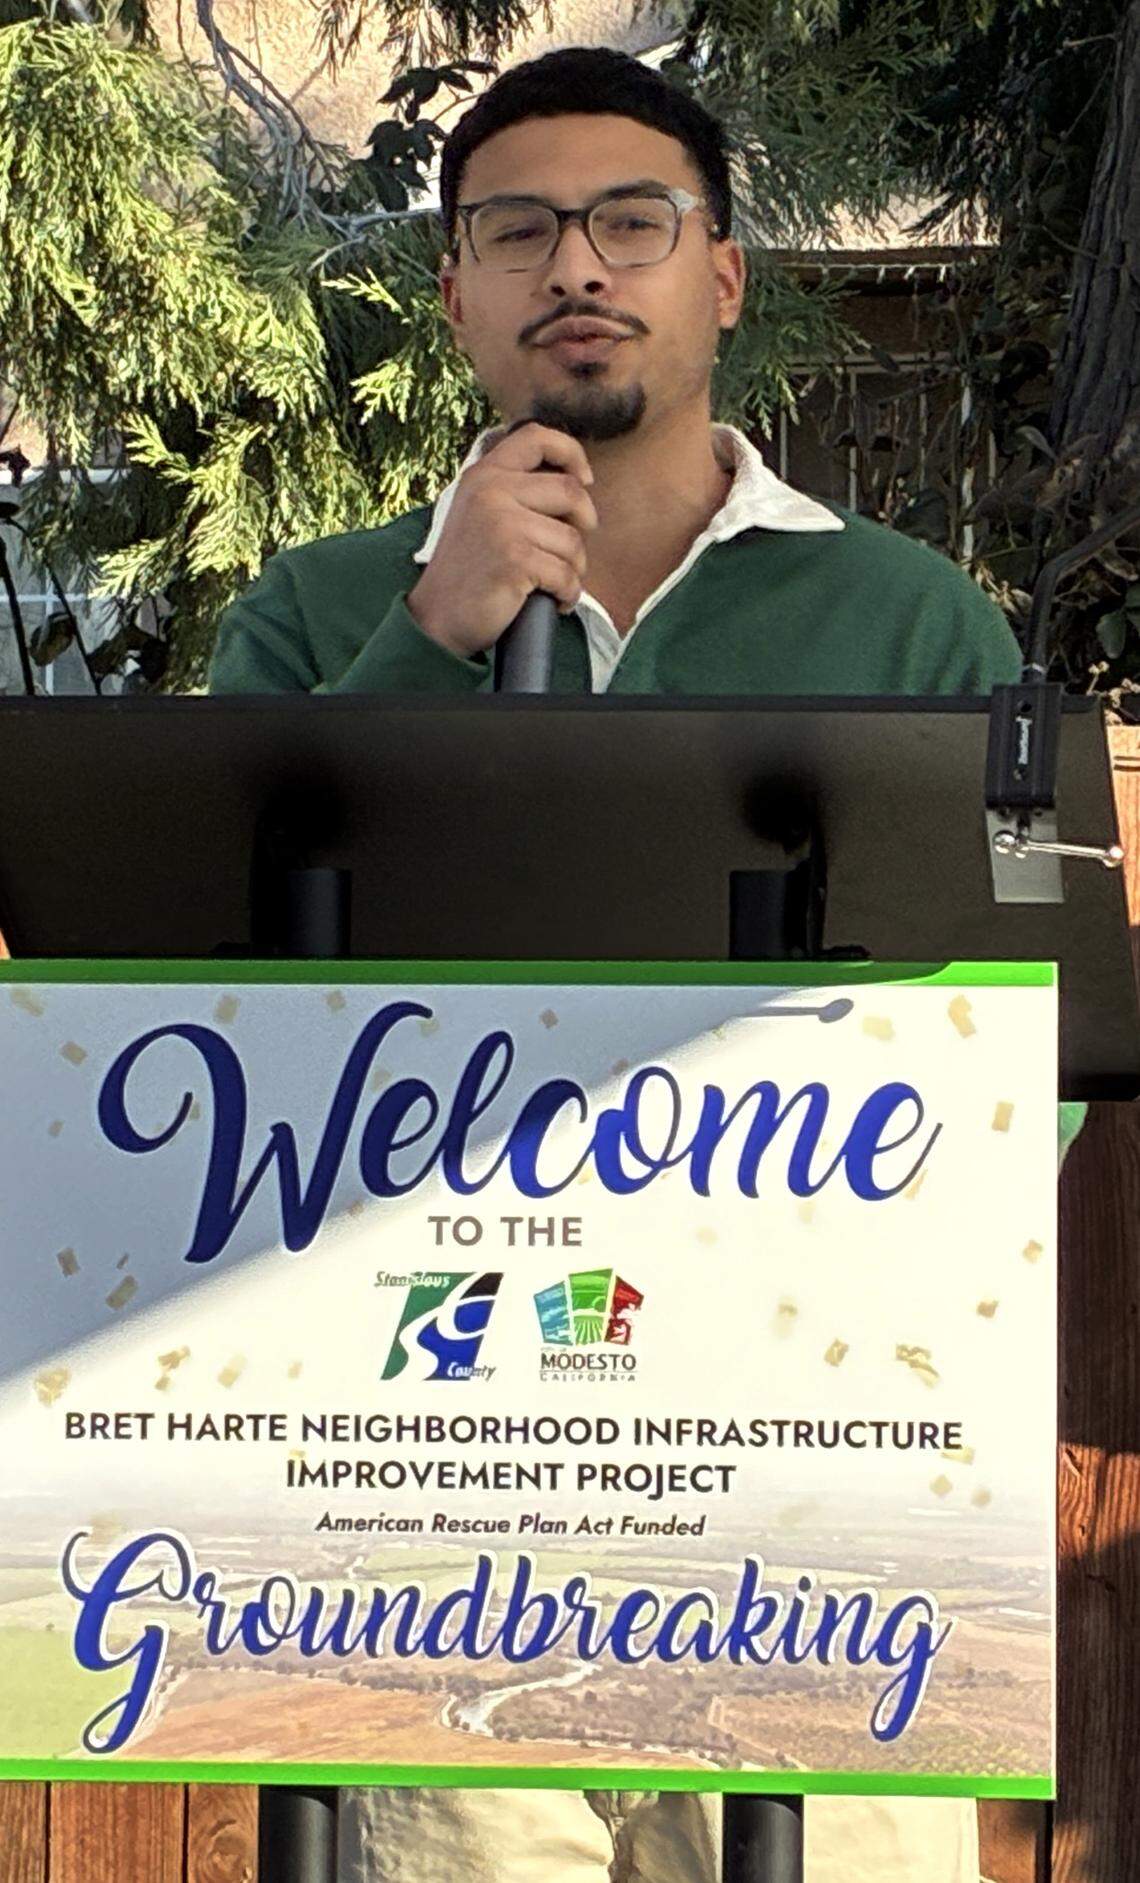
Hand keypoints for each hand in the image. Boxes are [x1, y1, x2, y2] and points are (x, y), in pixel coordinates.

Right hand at [406, 422, 597, 657]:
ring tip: (555, 583)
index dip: (571, 453)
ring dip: (574, 569)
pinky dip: (568, 594)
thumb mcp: (479, 514)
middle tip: (573, 550)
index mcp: (483, 475)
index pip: (536, 437)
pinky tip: (555, 601)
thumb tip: (575, 484)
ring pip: (572, 540)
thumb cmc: (468, 571)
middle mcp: (491, 491)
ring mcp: (502, 524)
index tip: (585, 479)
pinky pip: (566, 574)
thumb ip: (513, 491)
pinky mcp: (515, 559)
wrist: (437, 618)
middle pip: (570, 491)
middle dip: (584, 523)